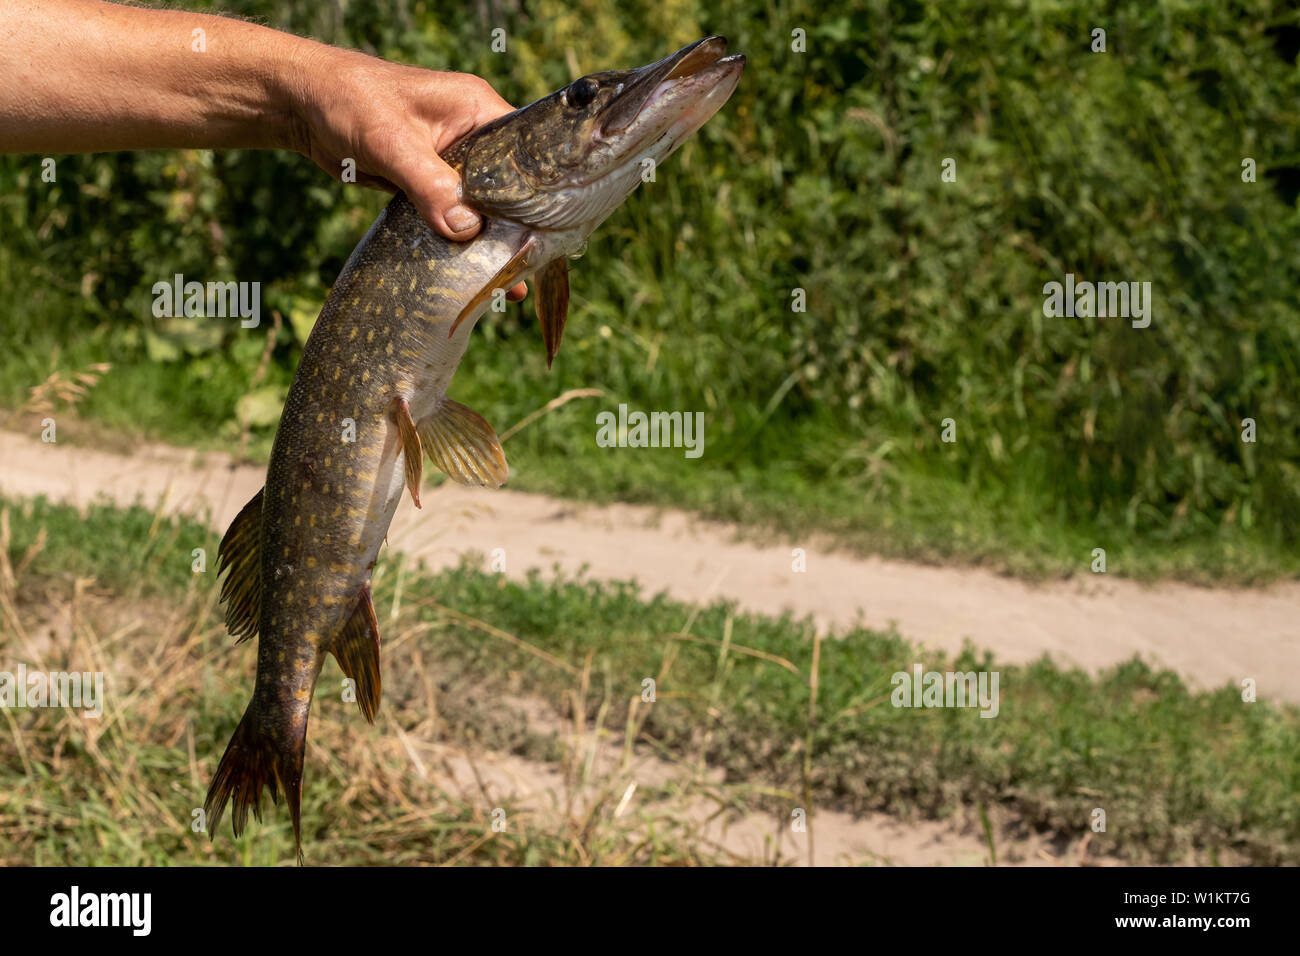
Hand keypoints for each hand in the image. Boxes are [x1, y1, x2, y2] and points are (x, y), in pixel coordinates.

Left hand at [289, 47, 526, 300]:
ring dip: (487, 241)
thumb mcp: (392, 143)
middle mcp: (471, 133)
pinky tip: (469, 273)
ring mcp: (451, 159)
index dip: (538, 193)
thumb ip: (430, 185)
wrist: (301, 104)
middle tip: (529, 269)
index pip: (525, 154)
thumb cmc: (348, 101)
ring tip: (509, 285)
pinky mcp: (429, 180)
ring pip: (480, 206)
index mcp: (476, 109)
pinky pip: (452, 214)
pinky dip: (457, 240)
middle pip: (507, 187)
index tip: (546, 235)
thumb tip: (466, 230)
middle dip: (516, 228)